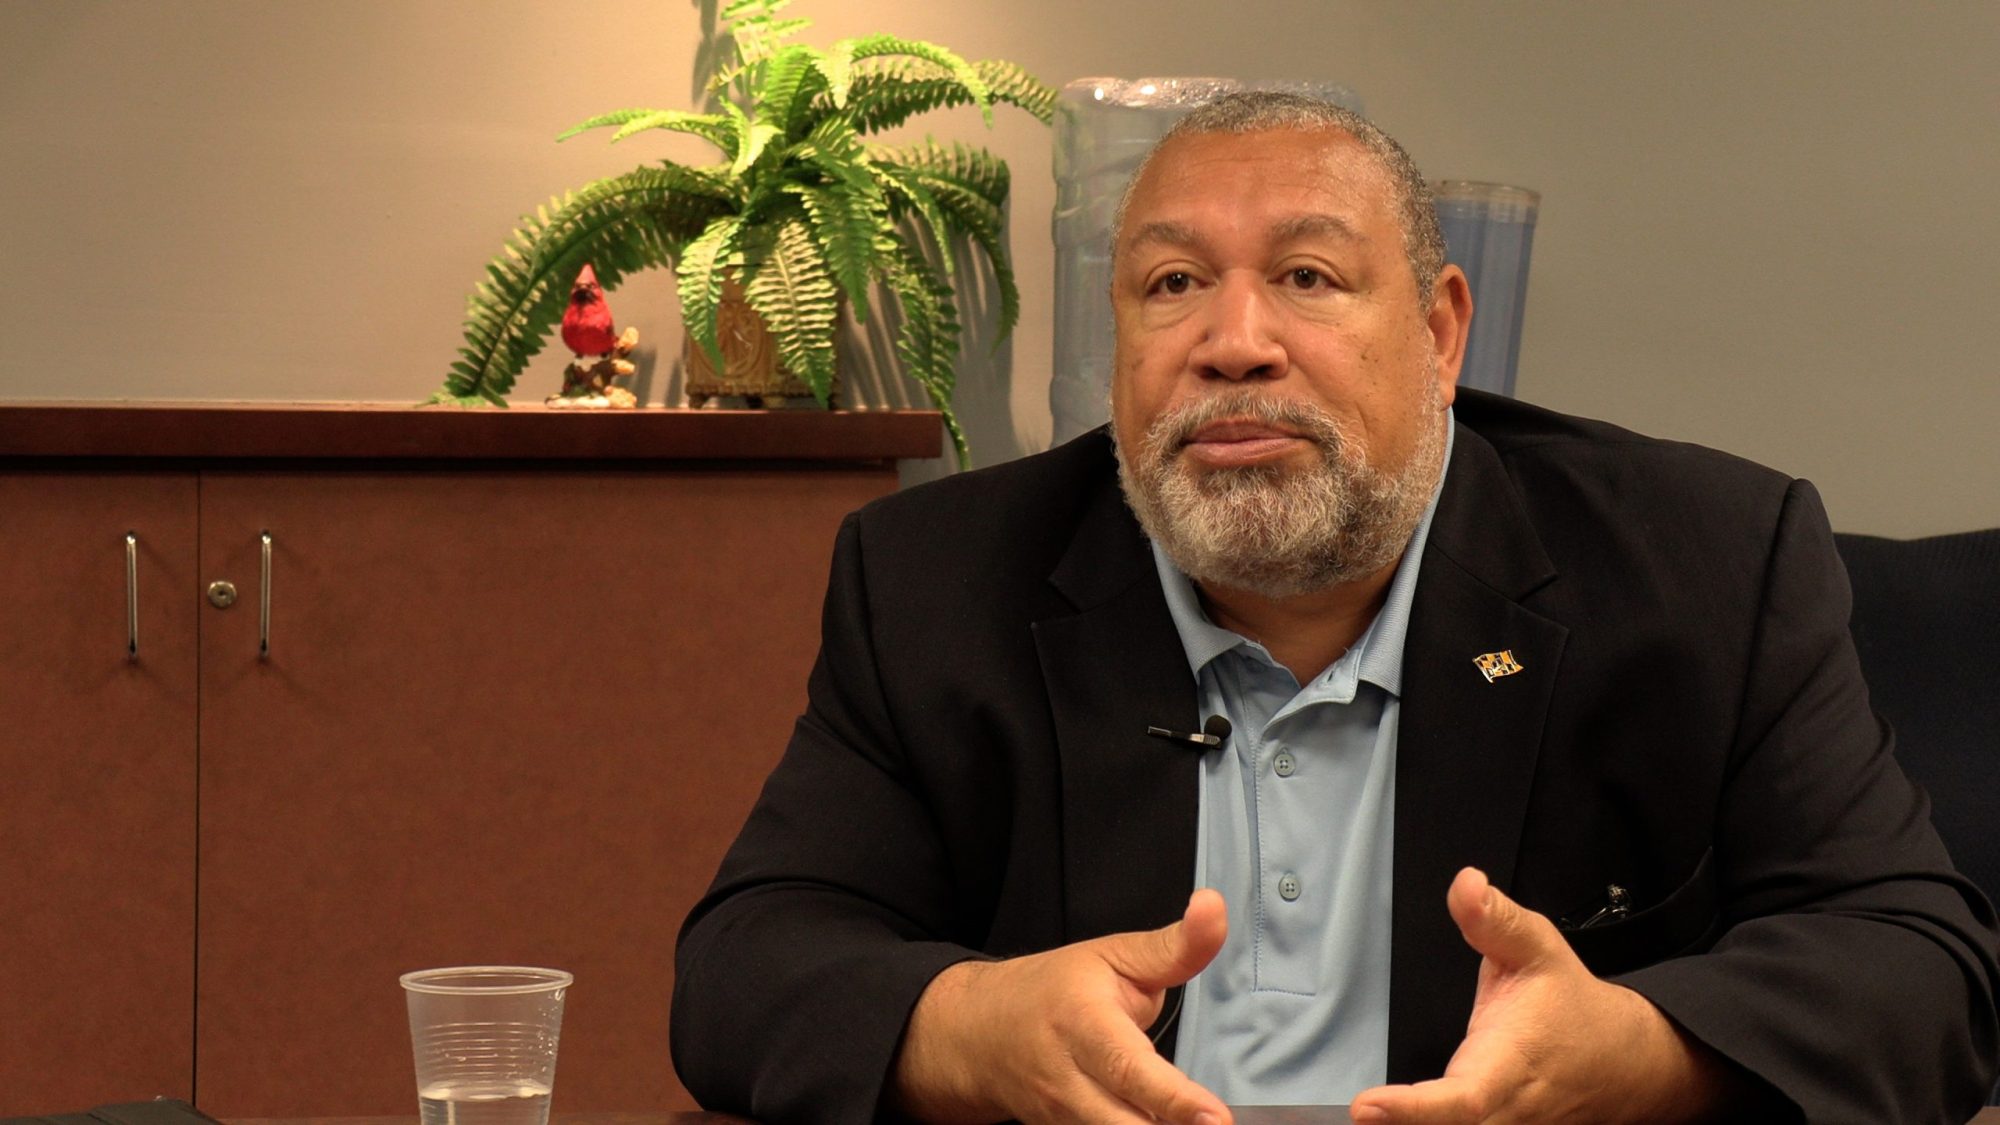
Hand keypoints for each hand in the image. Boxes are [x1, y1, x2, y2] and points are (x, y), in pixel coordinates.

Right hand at [890, 889, 1233, 1124]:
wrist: (980, 1033)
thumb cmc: (1055, 990)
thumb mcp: (1113, 955)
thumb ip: (1173, 946)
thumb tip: (1215, 909)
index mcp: (1082, 1021)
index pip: (1129, 1067)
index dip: (1173, 1098)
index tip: (1215, 1117)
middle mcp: (1067, 1077)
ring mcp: (1061, 1117)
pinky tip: (1164, 1123)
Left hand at [1348, 868, 1733, 1123]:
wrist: (1623, 1061)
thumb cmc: (1572, 1006)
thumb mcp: (1537, 948)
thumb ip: (1494, 920)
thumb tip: (1466, 885)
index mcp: (1510, 1062)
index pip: (1462, 1098)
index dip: (1415, 1109)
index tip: (1367, 1106)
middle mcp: (1507, 1109)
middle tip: (1357, 1115)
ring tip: (1369, 1120)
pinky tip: (1393, 1122)